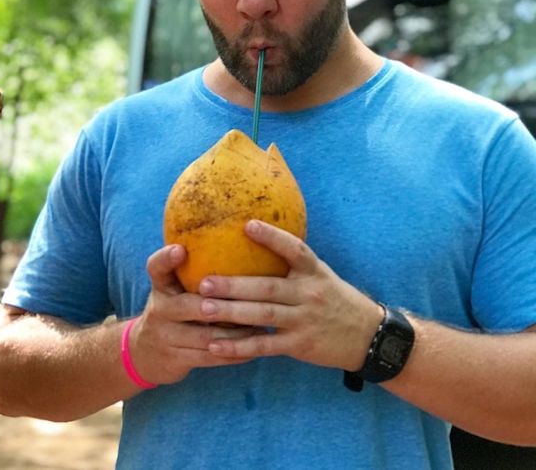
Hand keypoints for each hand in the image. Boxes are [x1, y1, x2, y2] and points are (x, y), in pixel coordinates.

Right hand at [128, 244, 261, 385]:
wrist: (144, 353)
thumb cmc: (173, 311)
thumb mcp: (172, 289)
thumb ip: (193, 271)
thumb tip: (241, 239)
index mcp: (160, 287)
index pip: (156, 268)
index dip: (166, 258)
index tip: (180, 249)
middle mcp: (159, 309)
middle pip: (185, 306)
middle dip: (214, 305)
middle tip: (240, 301)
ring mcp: (165, 337)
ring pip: (204, 336)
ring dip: (234, 333)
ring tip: (260, 324)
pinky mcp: (175, 359)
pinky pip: (209, 358)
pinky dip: (233, 353)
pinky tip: (254, 347)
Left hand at [194, 220, 382, 371]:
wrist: (370, 336)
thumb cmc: (335, 299)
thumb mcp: (320, 274)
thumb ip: (293, 263)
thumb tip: (255, 235)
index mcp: (313, 271)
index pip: (294, 249)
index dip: (272, 237)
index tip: (247, 225)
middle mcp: (309, 293)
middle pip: (267, 287)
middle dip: (233, 285)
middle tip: (203, 282)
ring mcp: (304, 320)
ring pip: (263, 315)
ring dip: (231, 313)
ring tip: (203, 309)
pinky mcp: (300, 345)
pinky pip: (265, 346)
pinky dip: (239, 347)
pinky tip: (216, 346)